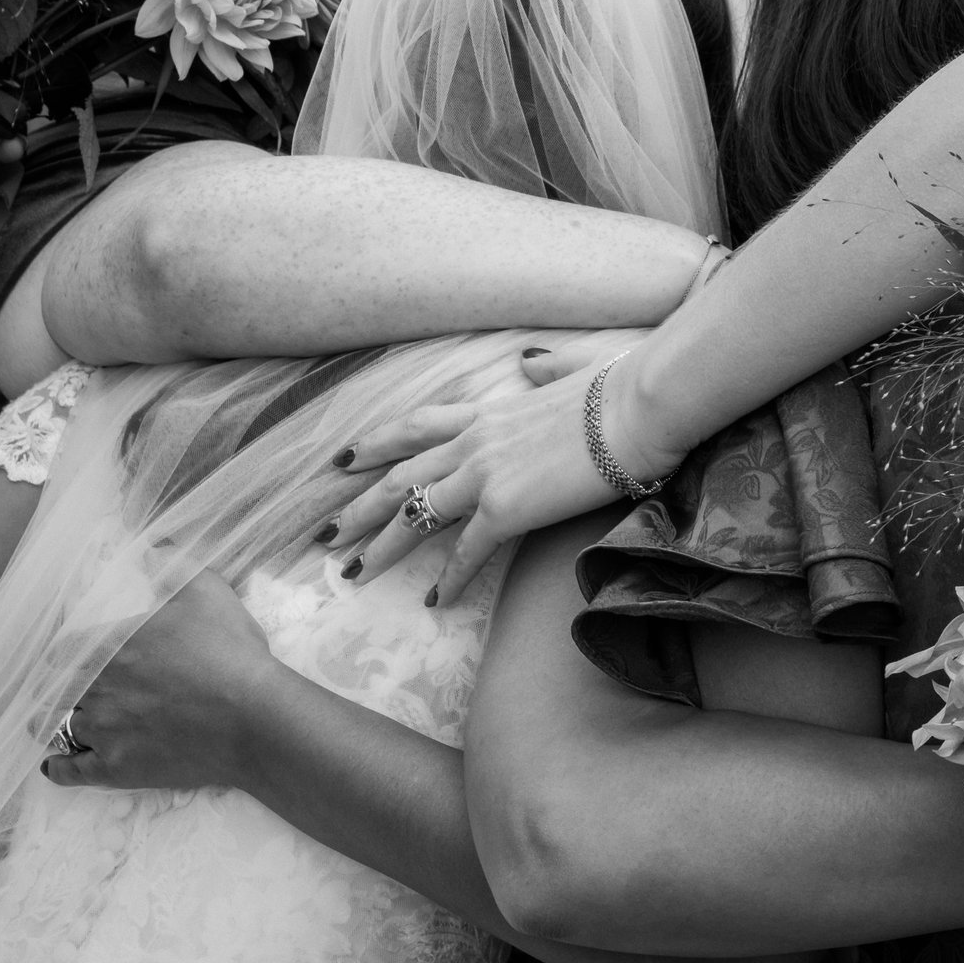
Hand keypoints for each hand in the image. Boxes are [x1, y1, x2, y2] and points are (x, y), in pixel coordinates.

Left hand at [40, 574, 278, 792]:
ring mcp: (103, 733)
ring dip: (54, 723)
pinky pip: (69, 772)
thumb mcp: (208, 593)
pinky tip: (53, 764)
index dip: (63, 651)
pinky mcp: (115, 769)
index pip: (62, 648)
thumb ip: (174, 568)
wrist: (254, 720)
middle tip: (62, 686)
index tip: (69, 653)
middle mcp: (95, 689)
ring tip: (55, 722)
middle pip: (53, 688)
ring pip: (58, 728)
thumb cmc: (230, 653)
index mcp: (111, 645)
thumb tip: (150, 550)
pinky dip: (57, 767)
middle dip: (55, 686)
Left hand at [322, 331, 668, 600]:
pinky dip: (451, 579)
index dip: (375, 444)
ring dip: (380, 548)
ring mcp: (485, 474)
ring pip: (414, 516)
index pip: (416, 428)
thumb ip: (545, 368)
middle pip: (398, 477)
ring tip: (352, 574)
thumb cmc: (618, 387)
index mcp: (488, 411)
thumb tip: (531, 361)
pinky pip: (467, 552)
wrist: (638, 407)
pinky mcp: (506, 508)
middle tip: (325, 534)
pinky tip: (437, 602)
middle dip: (358, 508)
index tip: (343, 460)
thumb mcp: (571, 368)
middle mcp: (474, 441)